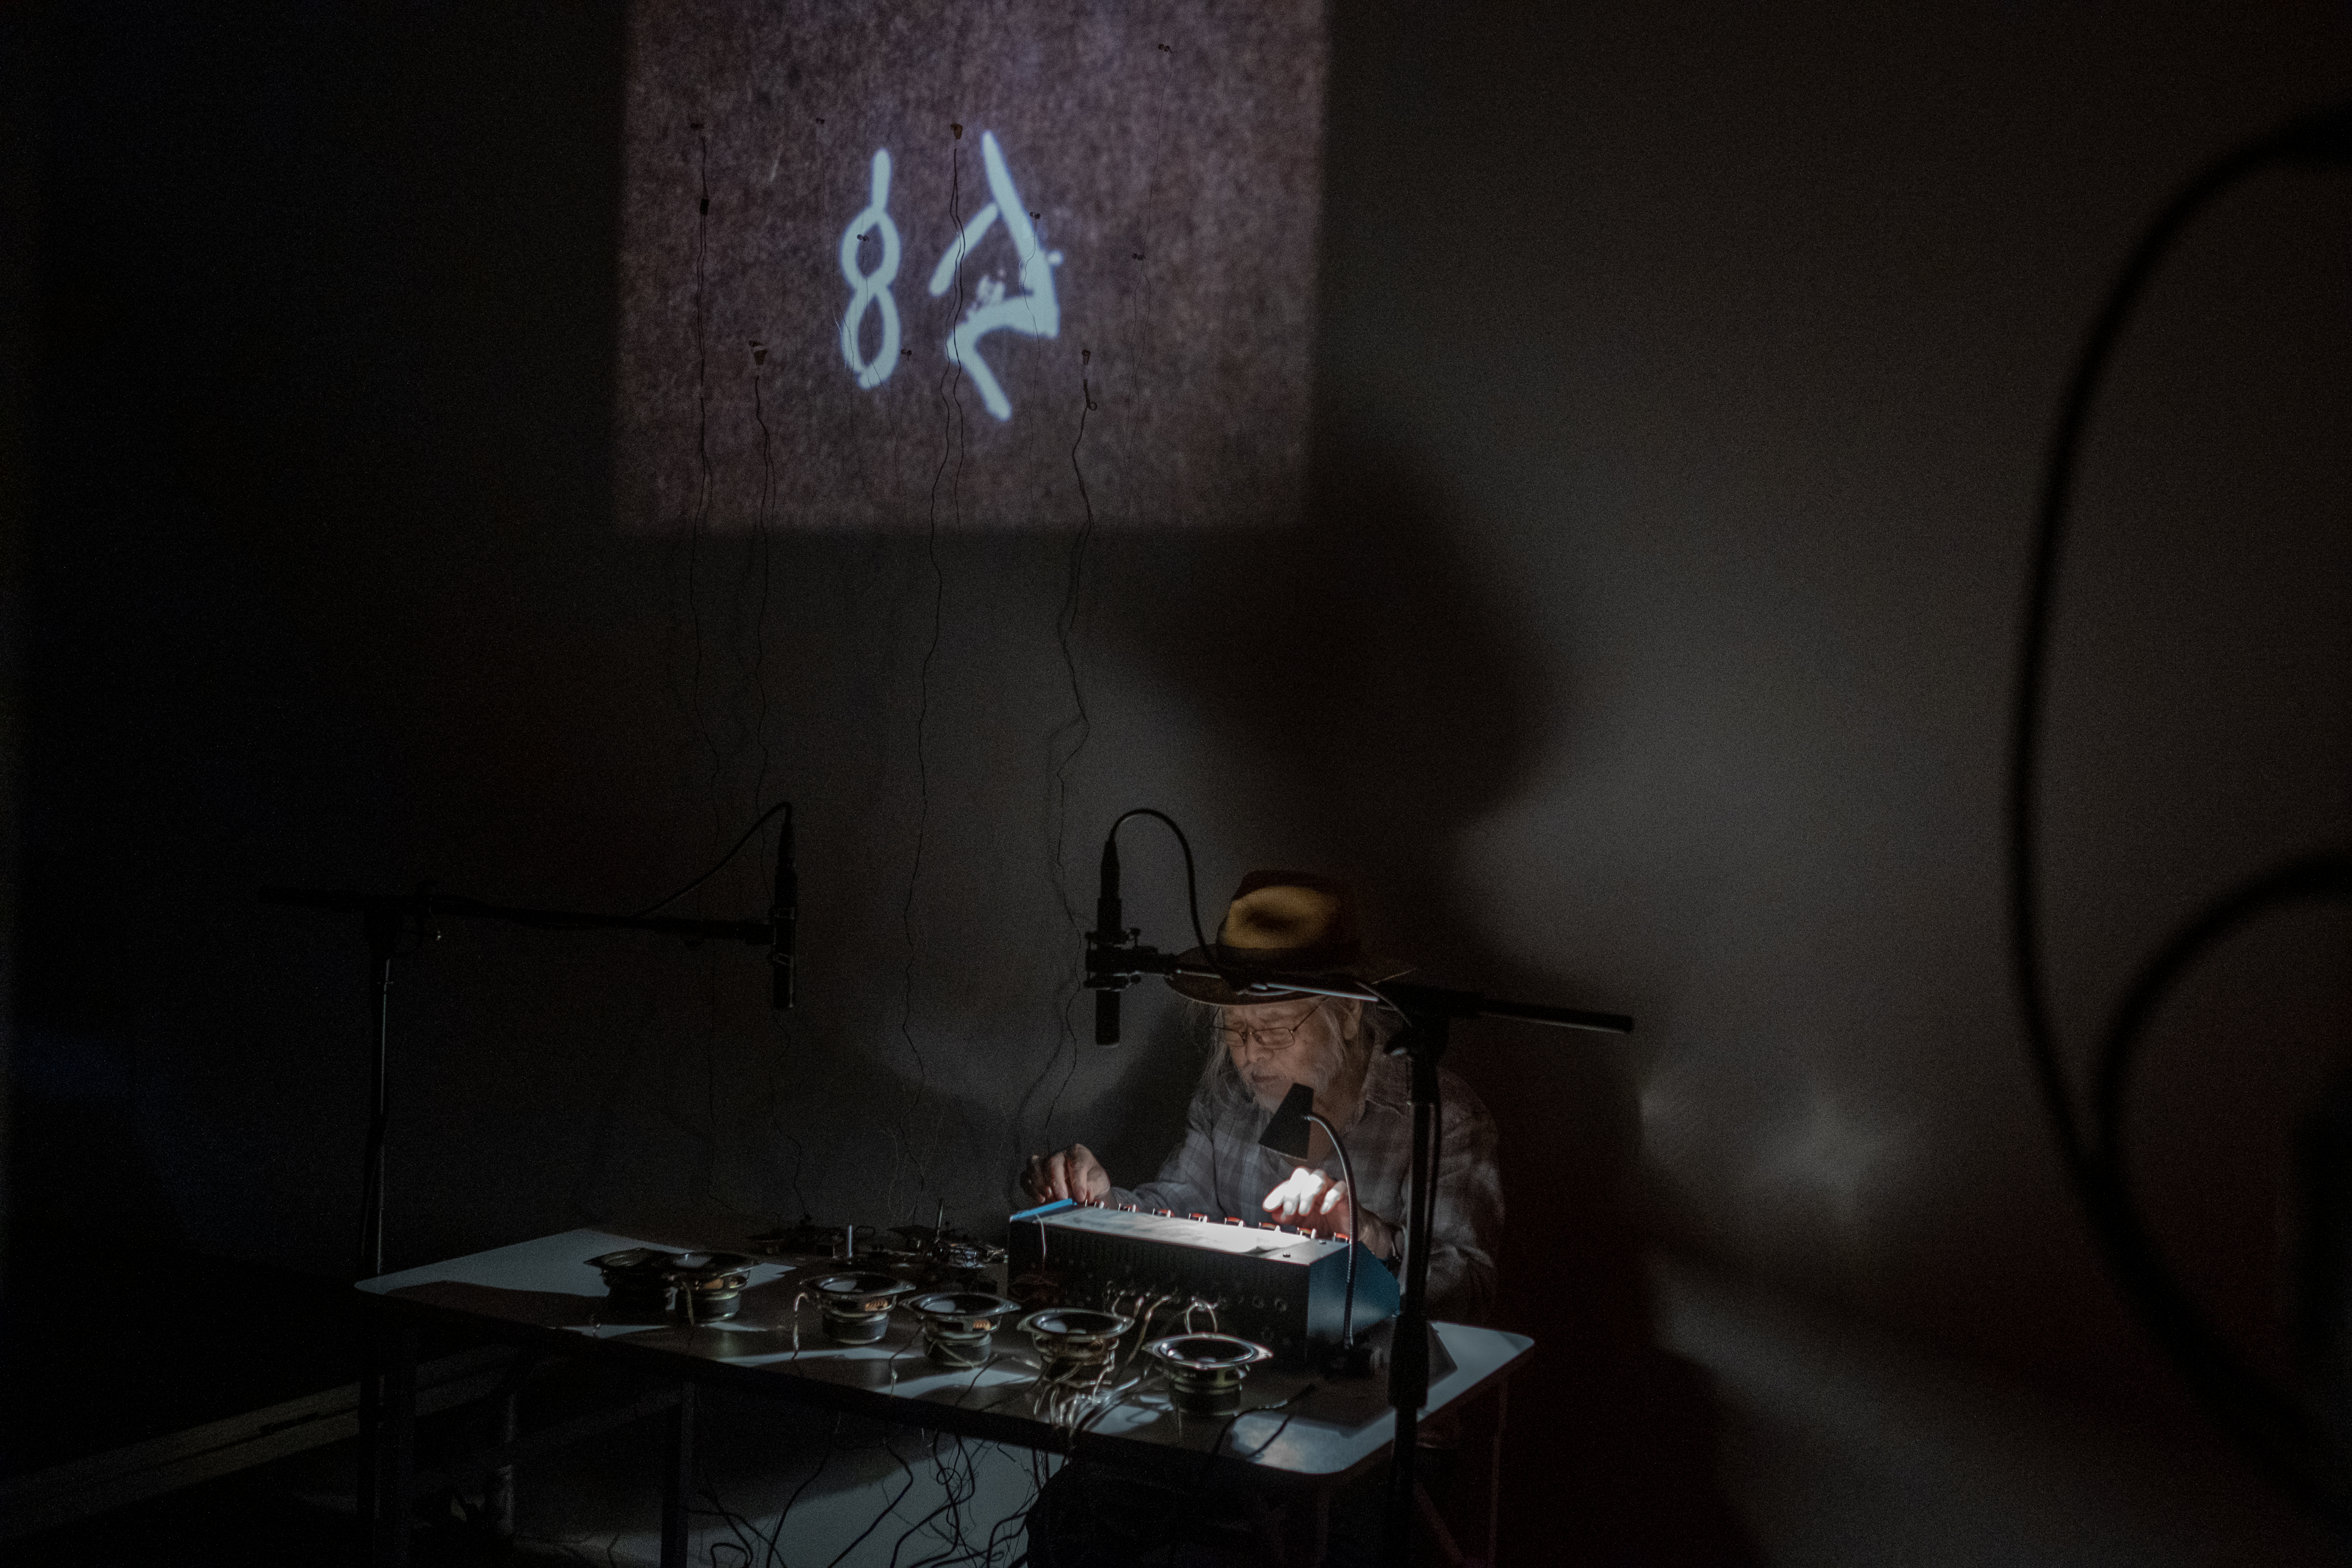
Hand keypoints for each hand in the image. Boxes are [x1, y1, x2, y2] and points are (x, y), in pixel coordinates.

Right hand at [1021, 1143, 1108, 1204]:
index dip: (1078, 1181)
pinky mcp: (1033, 1174)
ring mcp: (1044, 1163)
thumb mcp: (1099, 1182)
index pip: (1076, 1163)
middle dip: (1057, 1181)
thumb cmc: (1091, 1180)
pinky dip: (1030, 1188)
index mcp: (1077, 1153)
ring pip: (1034, 1165)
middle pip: (1052, 1161)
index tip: (1081, 1197)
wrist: (1082, 1188)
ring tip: (1048, 1197)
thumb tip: (1086, 1195)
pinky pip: (1025, 1177)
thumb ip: (1093, 1187)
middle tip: (1063, 1198)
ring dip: (1039, 1182)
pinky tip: (1040, 1198)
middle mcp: (1059, 1155)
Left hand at [1261, 1168, 1393, 1256]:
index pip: (1287, 1184)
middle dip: (1292, 1192)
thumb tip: (1274, 1213)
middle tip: (1290, 1210)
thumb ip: (1288, 1217)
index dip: (1276, 1194)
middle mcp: (1315, 1184)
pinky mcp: (1346, 1193)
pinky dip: (1331, 1197)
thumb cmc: (1325, 1222)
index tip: (1268, 1206)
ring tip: (1304, 1211)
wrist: (1347, 1231)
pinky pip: (1339, 1187)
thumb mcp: (1302, 1222)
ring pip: (1318, 1176)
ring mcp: (1331, 1186)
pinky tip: (1324, 1210)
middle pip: (1301, 1174)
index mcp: (1303, 1188)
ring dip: (1308, 1193)